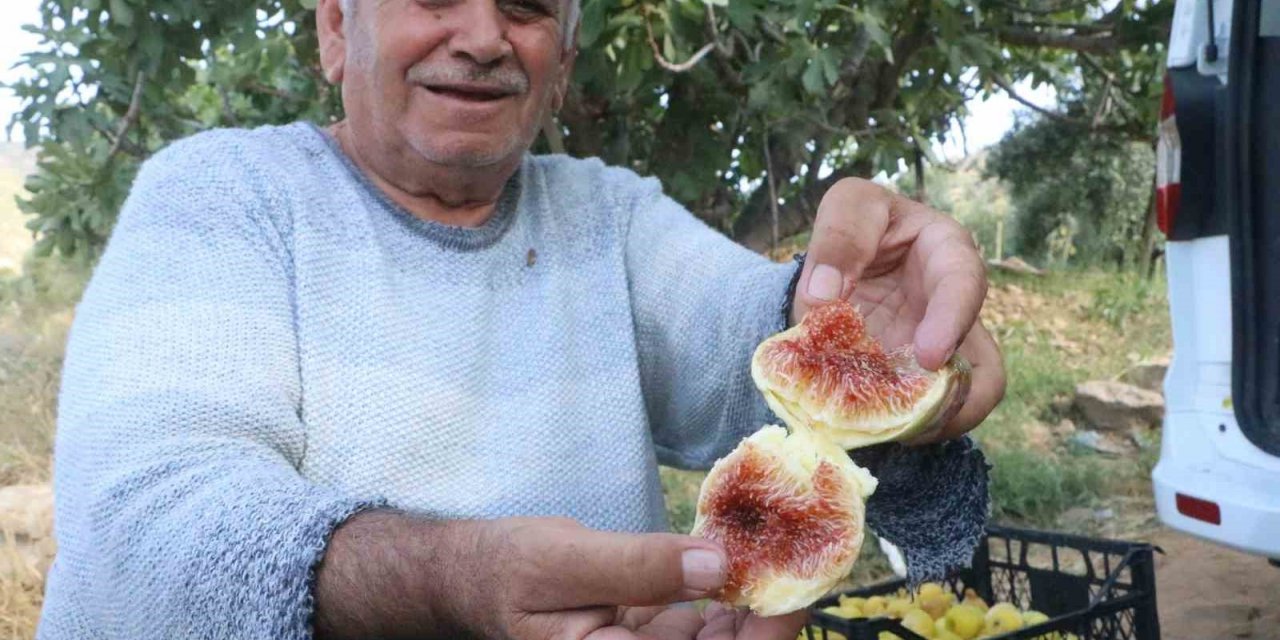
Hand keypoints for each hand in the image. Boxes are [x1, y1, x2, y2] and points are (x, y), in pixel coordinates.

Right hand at [316, 512, 807, 639]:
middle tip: (805, 571)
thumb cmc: (507, 569)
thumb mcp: (562, 560)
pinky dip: (730, 590)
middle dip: (765, 624)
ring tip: (788, 555)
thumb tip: (714, 562)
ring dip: (756, 605)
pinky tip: (751, 558)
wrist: (474, 575)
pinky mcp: (653, 632)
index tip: (793, 601)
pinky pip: (704, 619)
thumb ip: (636, 565)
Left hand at [790, 178, 1005, 439]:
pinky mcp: (915, 383)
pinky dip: (902, 427)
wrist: (840, 261)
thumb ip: (839, 238)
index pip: (965, 285)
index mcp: (948, 253)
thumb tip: (822, 297)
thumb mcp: (849, 207)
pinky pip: (925, 416)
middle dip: (955, 399)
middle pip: (983, 366)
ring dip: (935, 424)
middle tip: (914, 418)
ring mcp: (940, 353)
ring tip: (895, 432)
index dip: (953, 322)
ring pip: (965, 403)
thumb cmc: (858, 224)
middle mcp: (955, 311)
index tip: (931, 356)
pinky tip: (873, 429)